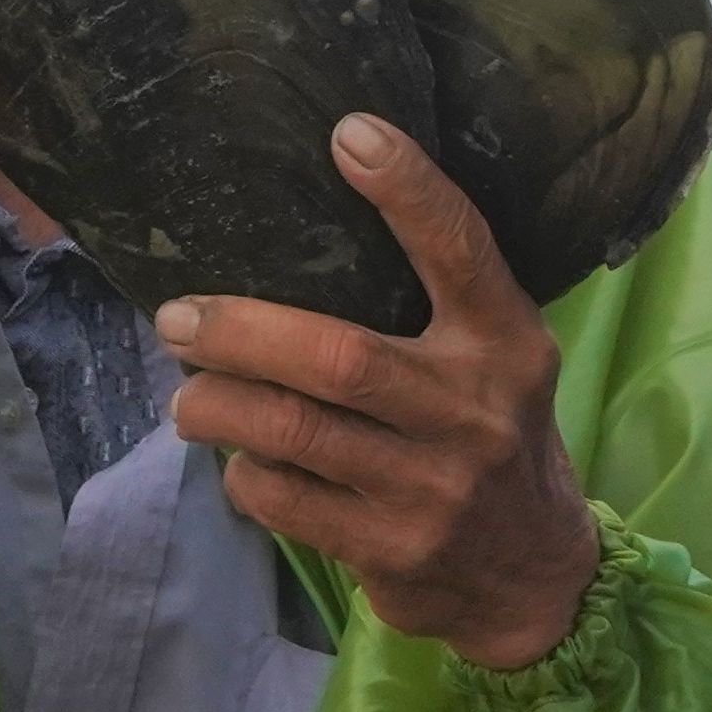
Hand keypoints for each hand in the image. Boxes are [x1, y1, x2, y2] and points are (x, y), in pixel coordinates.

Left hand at [160, 114, 603, 671]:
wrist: (532, 578)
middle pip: (340, 357)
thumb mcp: (494, 363)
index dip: (409, 190)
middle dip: (240, 333)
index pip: (462, 251)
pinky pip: (285, 499)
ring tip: (188, 396)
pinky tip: (241, 461)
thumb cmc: (491, 441)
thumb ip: (435, 307)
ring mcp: (434, 487)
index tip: (349, 133)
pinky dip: (246, 474)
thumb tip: (303, 230)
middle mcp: (476, 411)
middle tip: (179, 321)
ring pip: (294, 433)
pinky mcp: (393, 550)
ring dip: (219, 408)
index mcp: (506, 344)